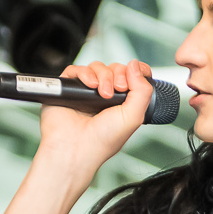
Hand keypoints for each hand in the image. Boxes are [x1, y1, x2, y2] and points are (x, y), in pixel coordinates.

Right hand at [35, 58, 154, 177]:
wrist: (76, 148)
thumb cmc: (102, 141)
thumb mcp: (133, 117)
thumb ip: (143, 91)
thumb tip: (136, 65)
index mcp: (122, 104)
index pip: (133, 77)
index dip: (136, 71)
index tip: (138, 73)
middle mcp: (105, 97)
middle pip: (115, 69)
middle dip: (119, 74)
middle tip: (119, 89)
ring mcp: (87, 92)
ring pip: (98, 67)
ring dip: (104, 76)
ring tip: (103, 93)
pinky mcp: (69, 88)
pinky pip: (77, 70)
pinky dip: (85, 74)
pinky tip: (91, 86)